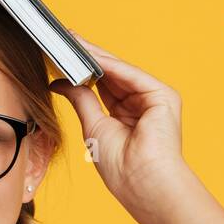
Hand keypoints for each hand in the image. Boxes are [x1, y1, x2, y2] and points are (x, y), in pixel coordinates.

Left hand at [50, 31, 186, 199]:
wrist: (143, 184)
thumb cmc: (122, 168)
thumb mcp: (93, 127)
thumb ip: (81, 99)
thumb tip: (61, 81)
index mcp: (126, 117)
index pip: (103, 87)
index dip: (82, 71)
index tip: (60, 56)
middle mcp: (141, 105)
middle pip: (111, 75)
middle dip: (87, 58)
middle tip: (63, 39)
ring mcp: (154, 99)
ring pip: (119, 71)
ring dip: (94, 57)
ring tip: (70, 43)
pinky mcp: (163, 96)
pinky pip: (130, 75)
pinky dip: (109, 64)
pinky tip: (89, 55)